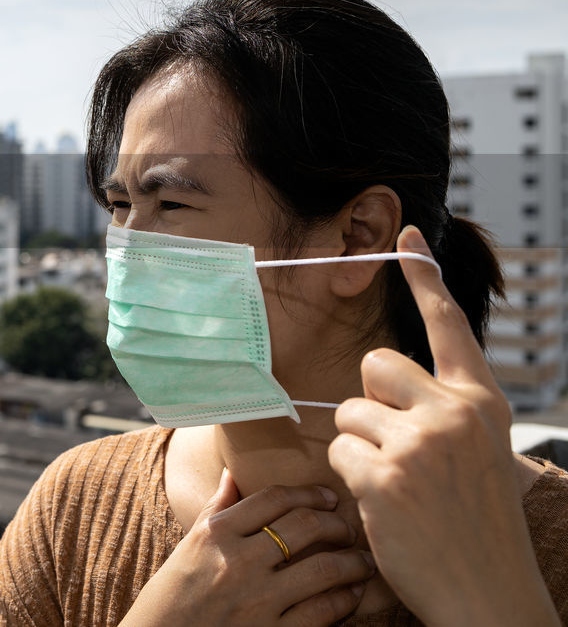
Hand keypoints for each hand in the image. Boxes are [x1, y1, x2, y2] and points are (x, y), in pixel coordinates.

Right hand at [118, 469, 374, 626]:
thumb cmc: (172, 597)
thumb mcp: (189, 548)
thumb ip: (216, 510)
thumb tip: (232, 474)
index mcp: (214, 534)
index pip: (273, 498)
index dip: (308, 493)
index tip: (327, 497)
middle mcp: (237, 561)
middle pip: (304, 526)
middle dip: (337, 523)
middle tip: (349, 527)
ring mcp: (257, 600)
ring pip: (323, 569)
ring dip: (352, 563)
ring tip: (362, 562)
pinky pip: (323, 612)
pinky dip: (344, 601)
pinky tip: (350, 596)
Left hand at [328, 225, 557, 625]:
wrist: (488, 591)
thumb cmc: (476, 524)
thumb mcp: (478, 452)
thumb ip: (443, 409)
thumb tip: (382, 376)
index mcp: (481, 402)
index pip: (448, 326)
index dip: (424, 276)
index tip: (404, 233)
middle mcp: (454, 411)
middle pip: (374, 365)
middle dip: (371, 400)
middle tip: (397, 447)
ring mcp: (419, 441)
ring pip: (347, 412)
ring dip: (358, 448)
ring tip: (398, 486)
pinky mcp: (384, 474)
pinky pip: (336, 451)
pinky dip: (349, 478)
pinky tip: (384, 505)